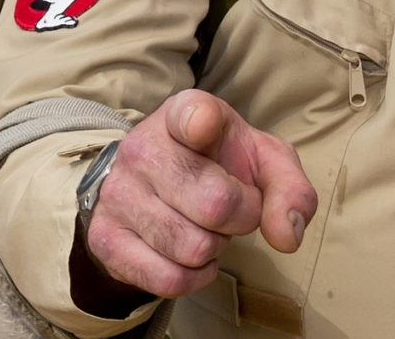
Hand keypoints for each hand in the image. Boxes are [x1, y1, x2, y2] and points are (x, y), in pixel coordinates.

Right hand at [72, 89, 315, 314]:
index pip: (192, 115)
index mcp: (183, 115)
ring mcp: (118, 193)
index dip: (202, 124)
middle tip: (232, 211)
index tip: (203, 128)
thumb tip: (285, 236)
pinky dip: (193, 278)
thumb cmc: (217, 167)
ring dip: (214, 250)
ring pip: (193, 248)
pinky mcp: (105, 236)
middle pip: (215, 204)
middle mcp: (142, 148)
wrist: (152, 186)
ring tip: (204, 228)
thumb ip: (290, 190)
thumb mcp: (263, 163)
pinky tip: (190, 257)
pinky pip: (168, 279)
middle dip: (241, 219)